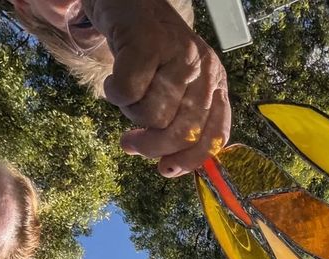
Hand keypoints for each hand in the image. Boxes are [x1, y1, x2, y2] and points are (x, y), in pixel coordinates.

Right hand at [119, 42, 230, 176]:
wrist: (129, 1)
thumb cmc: (151, 51)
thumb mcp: (176, 85)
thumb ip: (180, 119)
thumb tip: (169, 166)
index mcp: (215, 84)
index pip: (215, 135)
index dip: (191, 160)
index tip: (165, 170)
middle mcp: (203, 69)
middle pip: (183, 132)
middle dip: (152, 146)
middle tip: (130, 144)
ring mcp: (178, 54)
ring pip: (154, 115)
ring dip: (131, 114)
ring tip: (126, 96)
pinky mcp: (148, 42)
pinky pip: (129, 93)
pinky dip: (114, 94)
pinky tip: (113, 84)